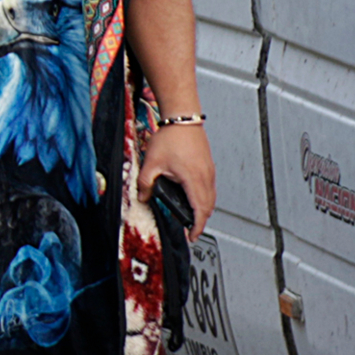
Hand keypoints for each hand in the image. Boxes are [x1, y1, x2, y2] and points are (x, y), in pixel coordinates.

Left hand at [140, 121, 215, 238]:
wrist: (183, 118)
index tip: (192, 236)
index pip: (199, 210)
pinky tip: (195, 199)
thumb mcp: (152, 163)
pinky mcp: (208, 166)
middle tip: (190, 230)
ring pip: (211, 197)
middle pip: (208, 206)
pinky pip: (210, 188)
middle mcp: (206, 176)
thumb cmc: (171, 136)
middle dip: (200, 221)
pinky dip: (205, 198)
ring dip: (204, 209)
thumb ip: (146, 184)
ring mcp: (209, 171)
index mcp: (193, 179)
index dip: (197, 226)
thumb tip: (142, 198)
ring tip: (192, 217)